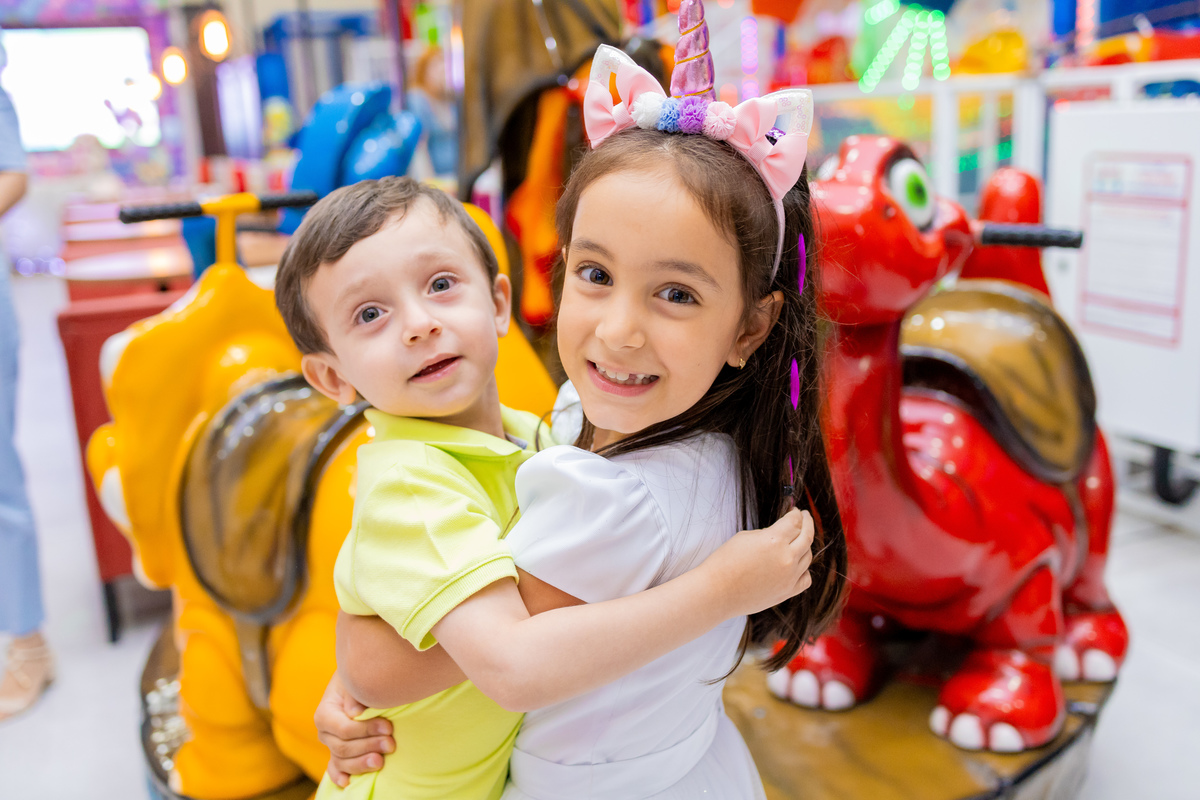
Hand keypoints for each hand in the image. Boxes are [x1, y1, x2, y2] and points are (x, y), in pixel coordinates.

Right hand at [314, 672, 393, 786]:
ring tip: (380, 762)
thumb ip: (354, 694)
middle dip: (369, 746)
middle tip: (391, 744)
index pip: (344, 729)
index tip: (388, 727)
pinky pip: (335, 768)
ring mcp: (331, 744)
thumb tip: (354, 712)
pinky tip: (348, 783)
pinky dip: (339, 776)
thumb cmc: (359, 680)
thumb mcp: (355, 680)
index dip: (366, 730)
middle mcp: (325, 732)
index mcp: (325, 713)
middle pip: (344, 747)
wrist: (358, 682)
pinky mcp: (338, 753)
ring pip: (342, 761)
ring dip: (361, 763)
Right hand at [705, 508, 813, 616]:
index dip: (796, 513)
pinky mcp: (787, 592)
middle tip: (805, 517)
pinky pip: (805, 578)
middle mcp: (786, 558)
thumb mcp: (745, 537)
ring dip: (804, 545)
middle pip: (807, 536)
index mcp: (774, 540)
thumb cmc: (724, 562)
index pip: (794, 521)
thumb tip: (780, 533)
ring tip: (799, 540)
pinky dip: (803, 569)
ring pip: (808, 556)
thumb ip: (767, 533)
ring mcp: (789, 577)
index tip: (795, 511)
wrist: (717, 592)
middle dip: (807, 523)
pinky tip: (797, 565)